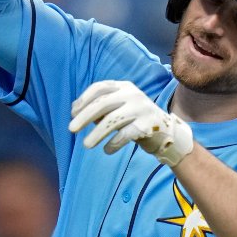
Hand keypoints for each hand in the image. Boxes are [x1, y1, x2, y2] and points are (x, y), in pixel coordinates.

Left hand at [69, 80, 192, 165]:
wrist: (165, 132)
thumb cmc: (134, 120)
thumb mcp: (117, 109)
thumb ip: (100, 108)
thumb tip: (75, 111)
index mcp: (123, 86)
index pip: (99, 88)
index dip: (84, 99)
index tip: (72, 113)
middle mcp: (133, 94)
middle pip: (103, 103)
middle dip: (84, 116)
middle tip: (71, 129)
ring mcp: (141, 108)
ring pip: (113, 120)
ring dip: (96, 134)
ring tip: (86, 145)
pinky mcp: (148, 124)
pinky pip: (125, 134)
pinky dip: (113, 144)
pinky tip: (107, 150)